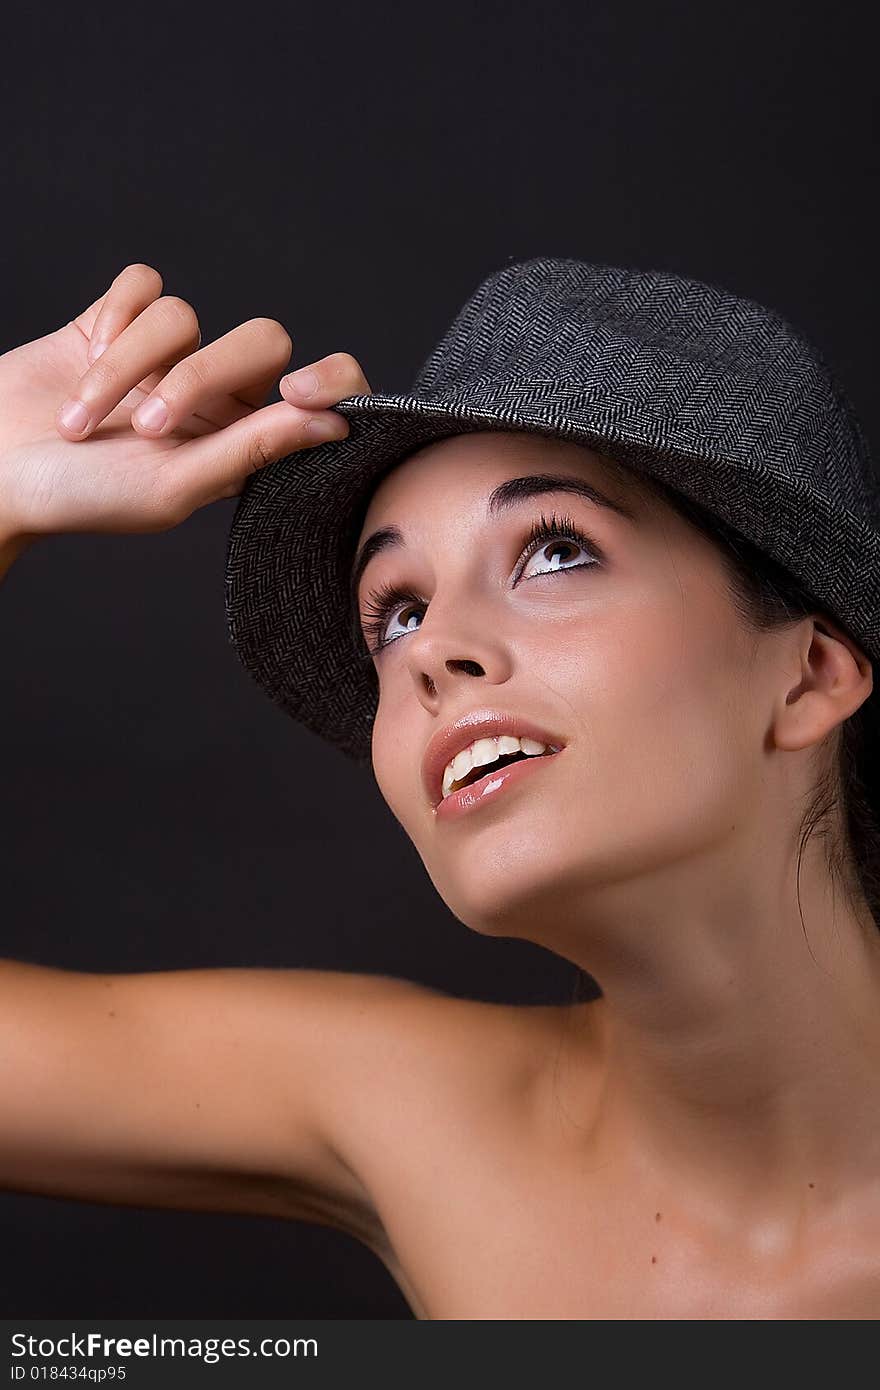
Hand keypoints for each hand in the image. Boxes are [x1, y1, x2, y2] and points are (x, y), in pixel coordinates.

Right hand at [0, 262, 370, 544]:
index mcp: (242, 442)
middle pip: (259, 339)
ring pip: (183, 316)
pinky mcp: (115, 320)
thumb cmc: (80, 496)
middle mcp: (213, 397)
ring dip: (127, 368)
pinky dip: (110, 321)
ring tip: (81, 423)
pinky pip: (142, 285)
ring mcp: (164, 356)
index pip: (319, 395)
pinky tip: (83, 359)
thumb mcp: (173, 484)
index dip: (330, 382)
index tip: (297, 394)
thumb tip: (338, 424)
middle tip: (150, 427)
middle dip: (201, 376)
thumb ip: (254, 449)